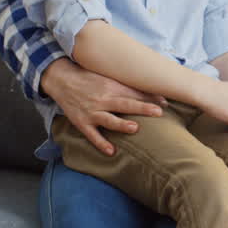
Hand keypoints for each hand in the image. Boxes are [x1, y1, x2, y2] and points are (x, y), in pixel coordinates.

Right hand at [39, 57, 166, 155]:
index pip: (133, 92)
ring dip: (121, 125)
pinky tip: (112, 151)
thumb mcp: (107, 76)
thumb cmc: (89, 77)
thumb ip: (126, 84)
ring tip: (134, 129)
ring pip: (109, 120)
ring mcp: (92, 112)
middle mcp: (102, 99)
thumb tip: (150, 88)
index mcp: (111, 86)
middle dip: (142, 108)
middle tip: (158, 112)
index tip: (166, 102)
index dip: (150, 97)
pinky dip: (101, 143)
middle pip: (125, 104)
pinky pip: (92, 135)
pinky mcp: (82, 122)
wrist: (61, 80)